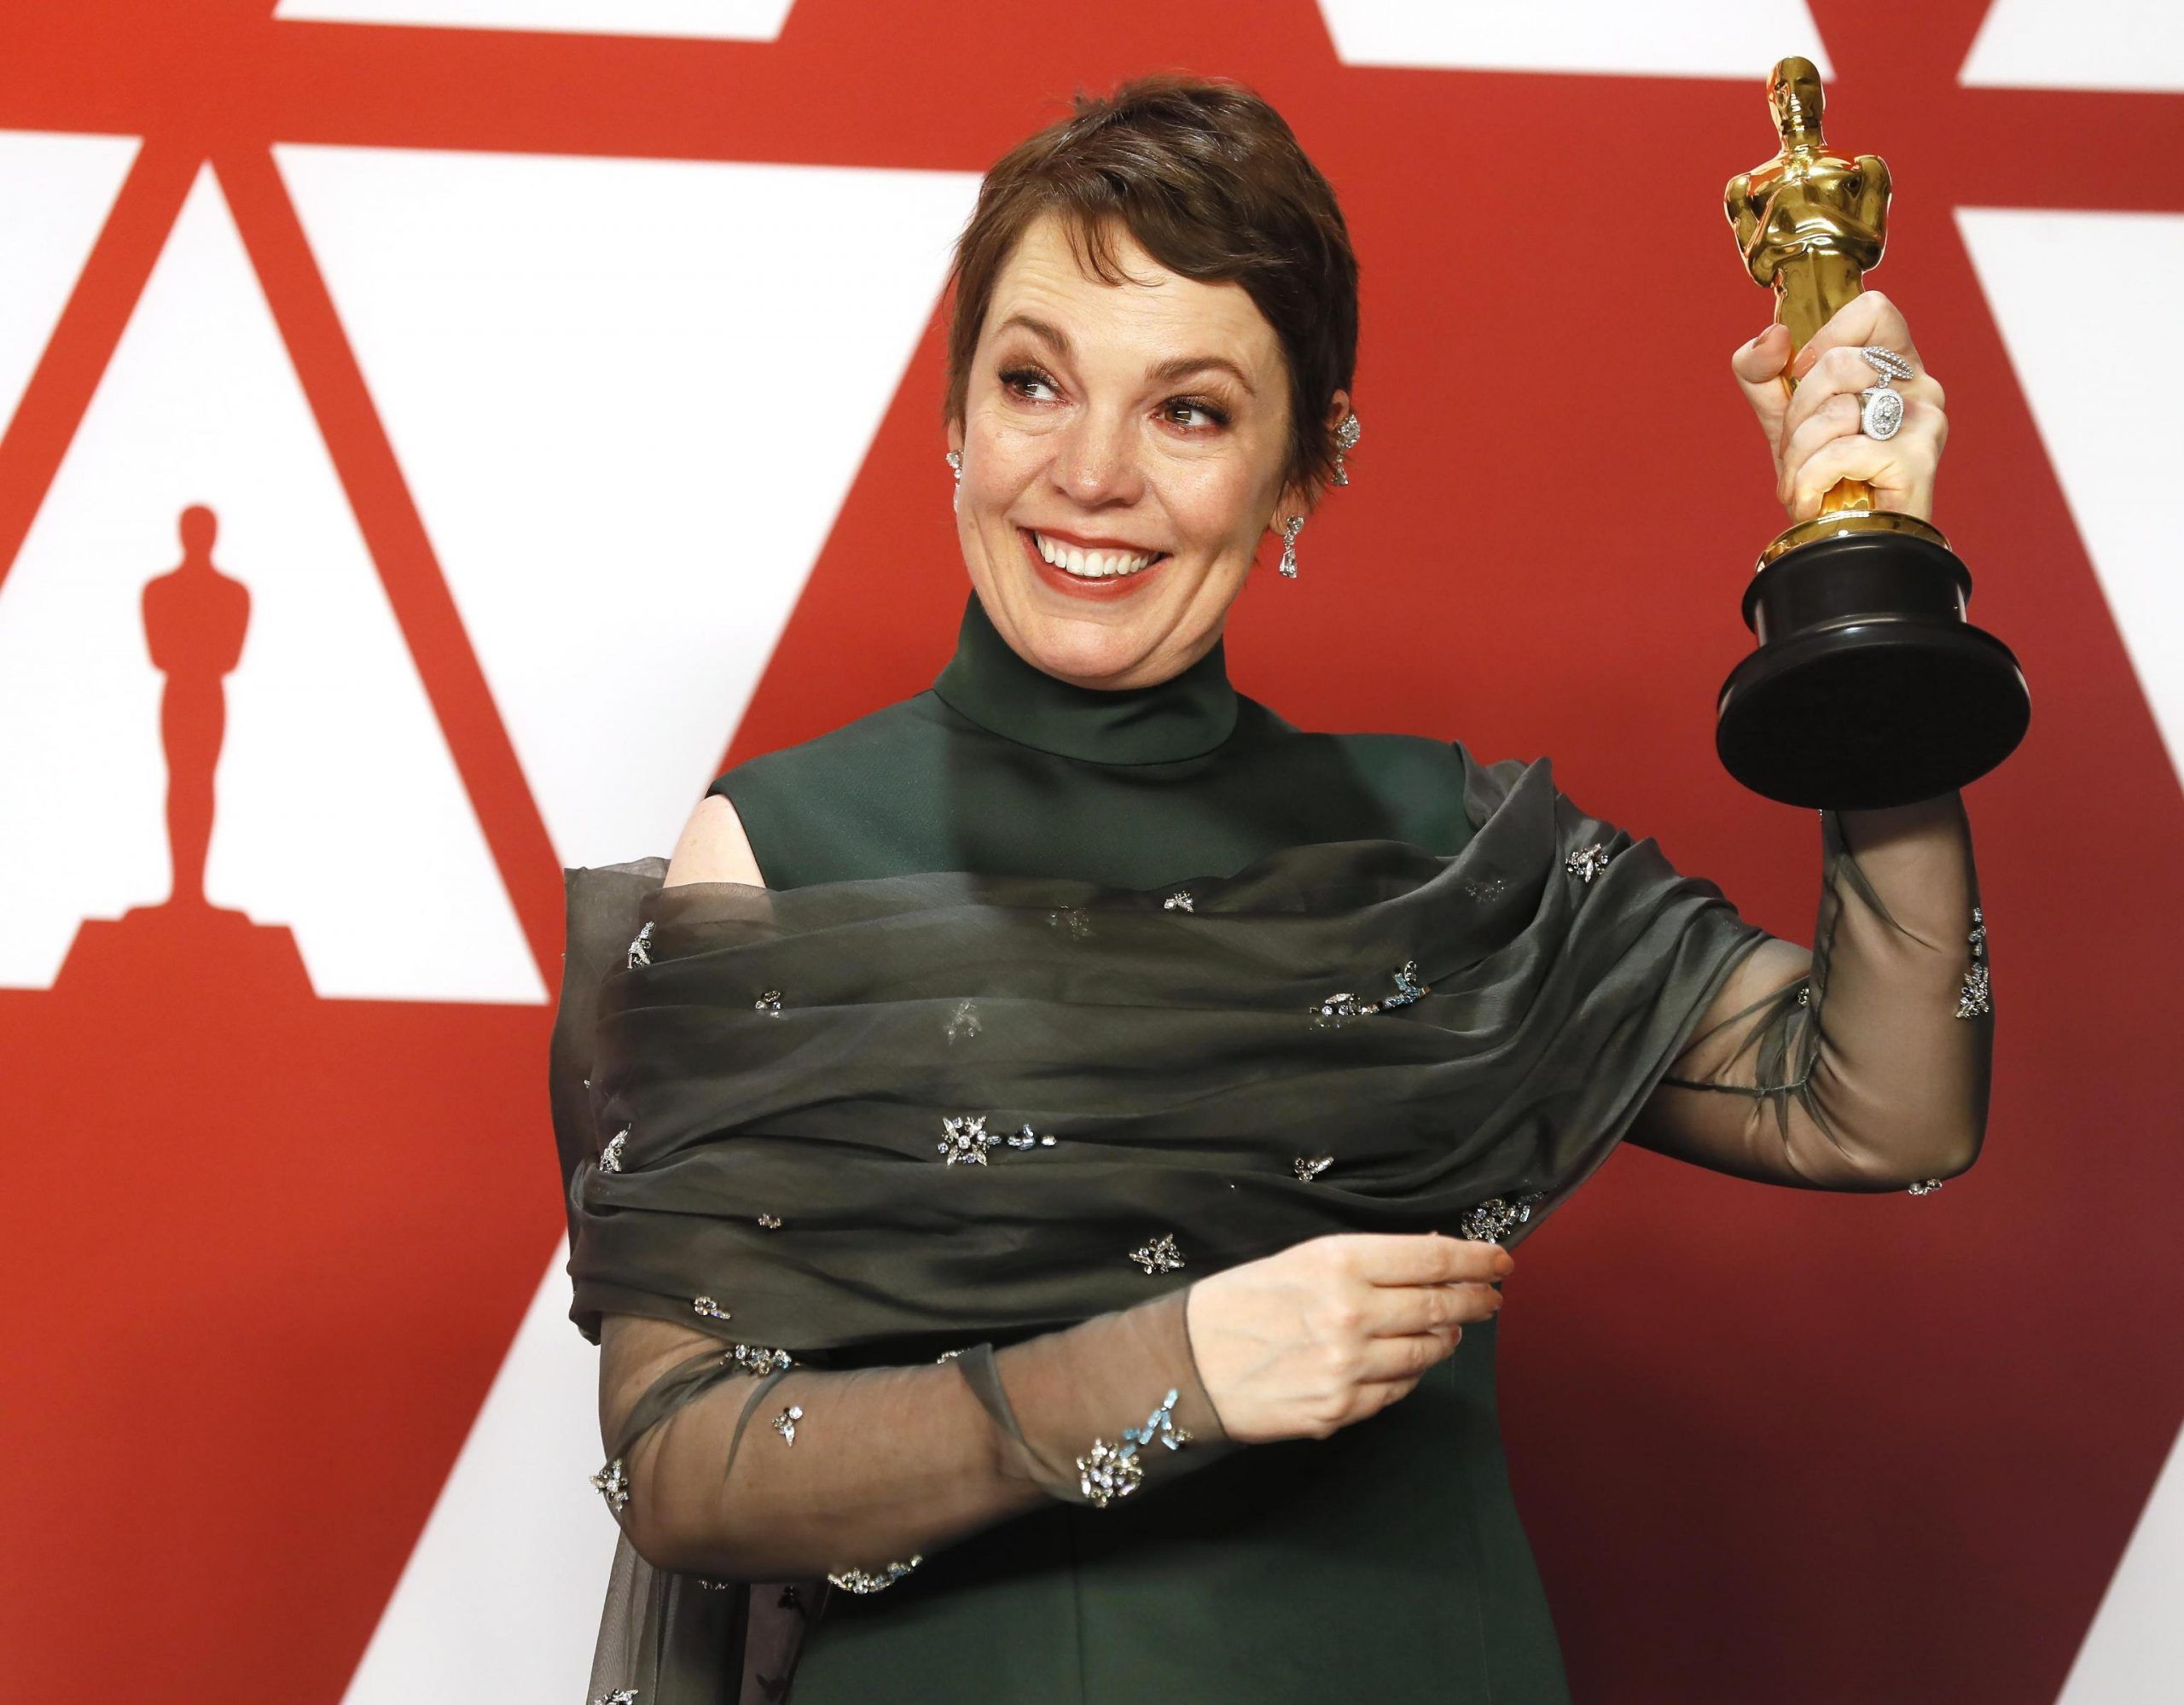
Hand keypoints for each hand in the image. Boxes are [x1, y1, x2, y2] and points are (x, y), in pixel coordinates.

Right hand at [1183, 1232, 1510, 1444]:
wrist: (1187, 1363)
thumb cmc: (1241, 1302)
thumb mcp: (1302, 1260)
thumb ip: (1367, 1263)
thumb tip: (1432, 1263)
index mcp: (1341, 1263)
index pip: (1434, 1259)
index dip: (1477, 1260)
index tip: (1500, 1262)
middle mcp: (1352, 1314)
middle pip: (1441, 1306)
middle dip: (1475, 1301)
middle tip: (1492, 1298)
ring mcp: (1349, 1368)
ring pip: (1426, 1352)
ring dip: (1445, 1339)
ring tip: (1449, 1330)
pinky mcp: (1341, 1410)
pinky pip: (1397, 1390)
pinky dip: (1407, 1373)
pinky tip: (1401, 1362)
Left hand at [1730, 289, 1947, 524]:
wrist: (1838, 546)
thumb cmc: (1823, 479)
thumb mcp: (1782, 418)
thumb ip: (1761, 371)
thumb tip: (1774, 336)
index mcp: (1894, 366)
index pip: (1874, 310)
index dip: (1825, 336)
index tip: (1802, 374)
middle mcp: (1920, 387)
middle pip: (1839, 363)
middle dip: (1797, 413)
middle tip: (1797, 449)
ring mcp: (1925, 422)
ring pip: (1835, 411)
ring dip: (1798, 454)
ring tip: (1805, 479)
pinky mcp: (1917, 460)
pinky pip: (1839, 452)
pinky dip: (1808, 481)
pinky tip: (1812, 501)